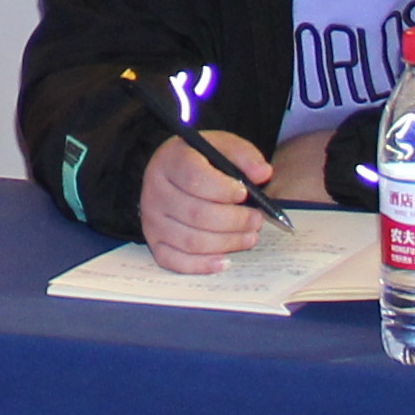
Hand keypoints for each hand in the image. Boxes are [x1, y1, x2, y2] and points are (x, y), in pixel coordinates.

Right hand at [140, 129, 277, 269]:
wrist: (175, 173)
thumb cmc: (203, 162)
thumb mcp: (223, 148)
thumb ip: (244, 156)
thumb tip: (262, 173)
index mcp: (171, 161)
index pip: (194, 178)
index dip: (223, 190)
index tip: (244, 193)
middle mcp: (155, 190)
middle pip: (196, 214)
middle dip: (234, 221)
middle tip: (257, 220)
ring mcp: (152, 219)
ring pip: (191, 241)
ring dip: (226, 243)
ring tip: (249, 237)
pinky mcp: (154, 242)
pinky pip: (175, 261)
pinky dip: (202, 265)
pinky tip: (224, 261)